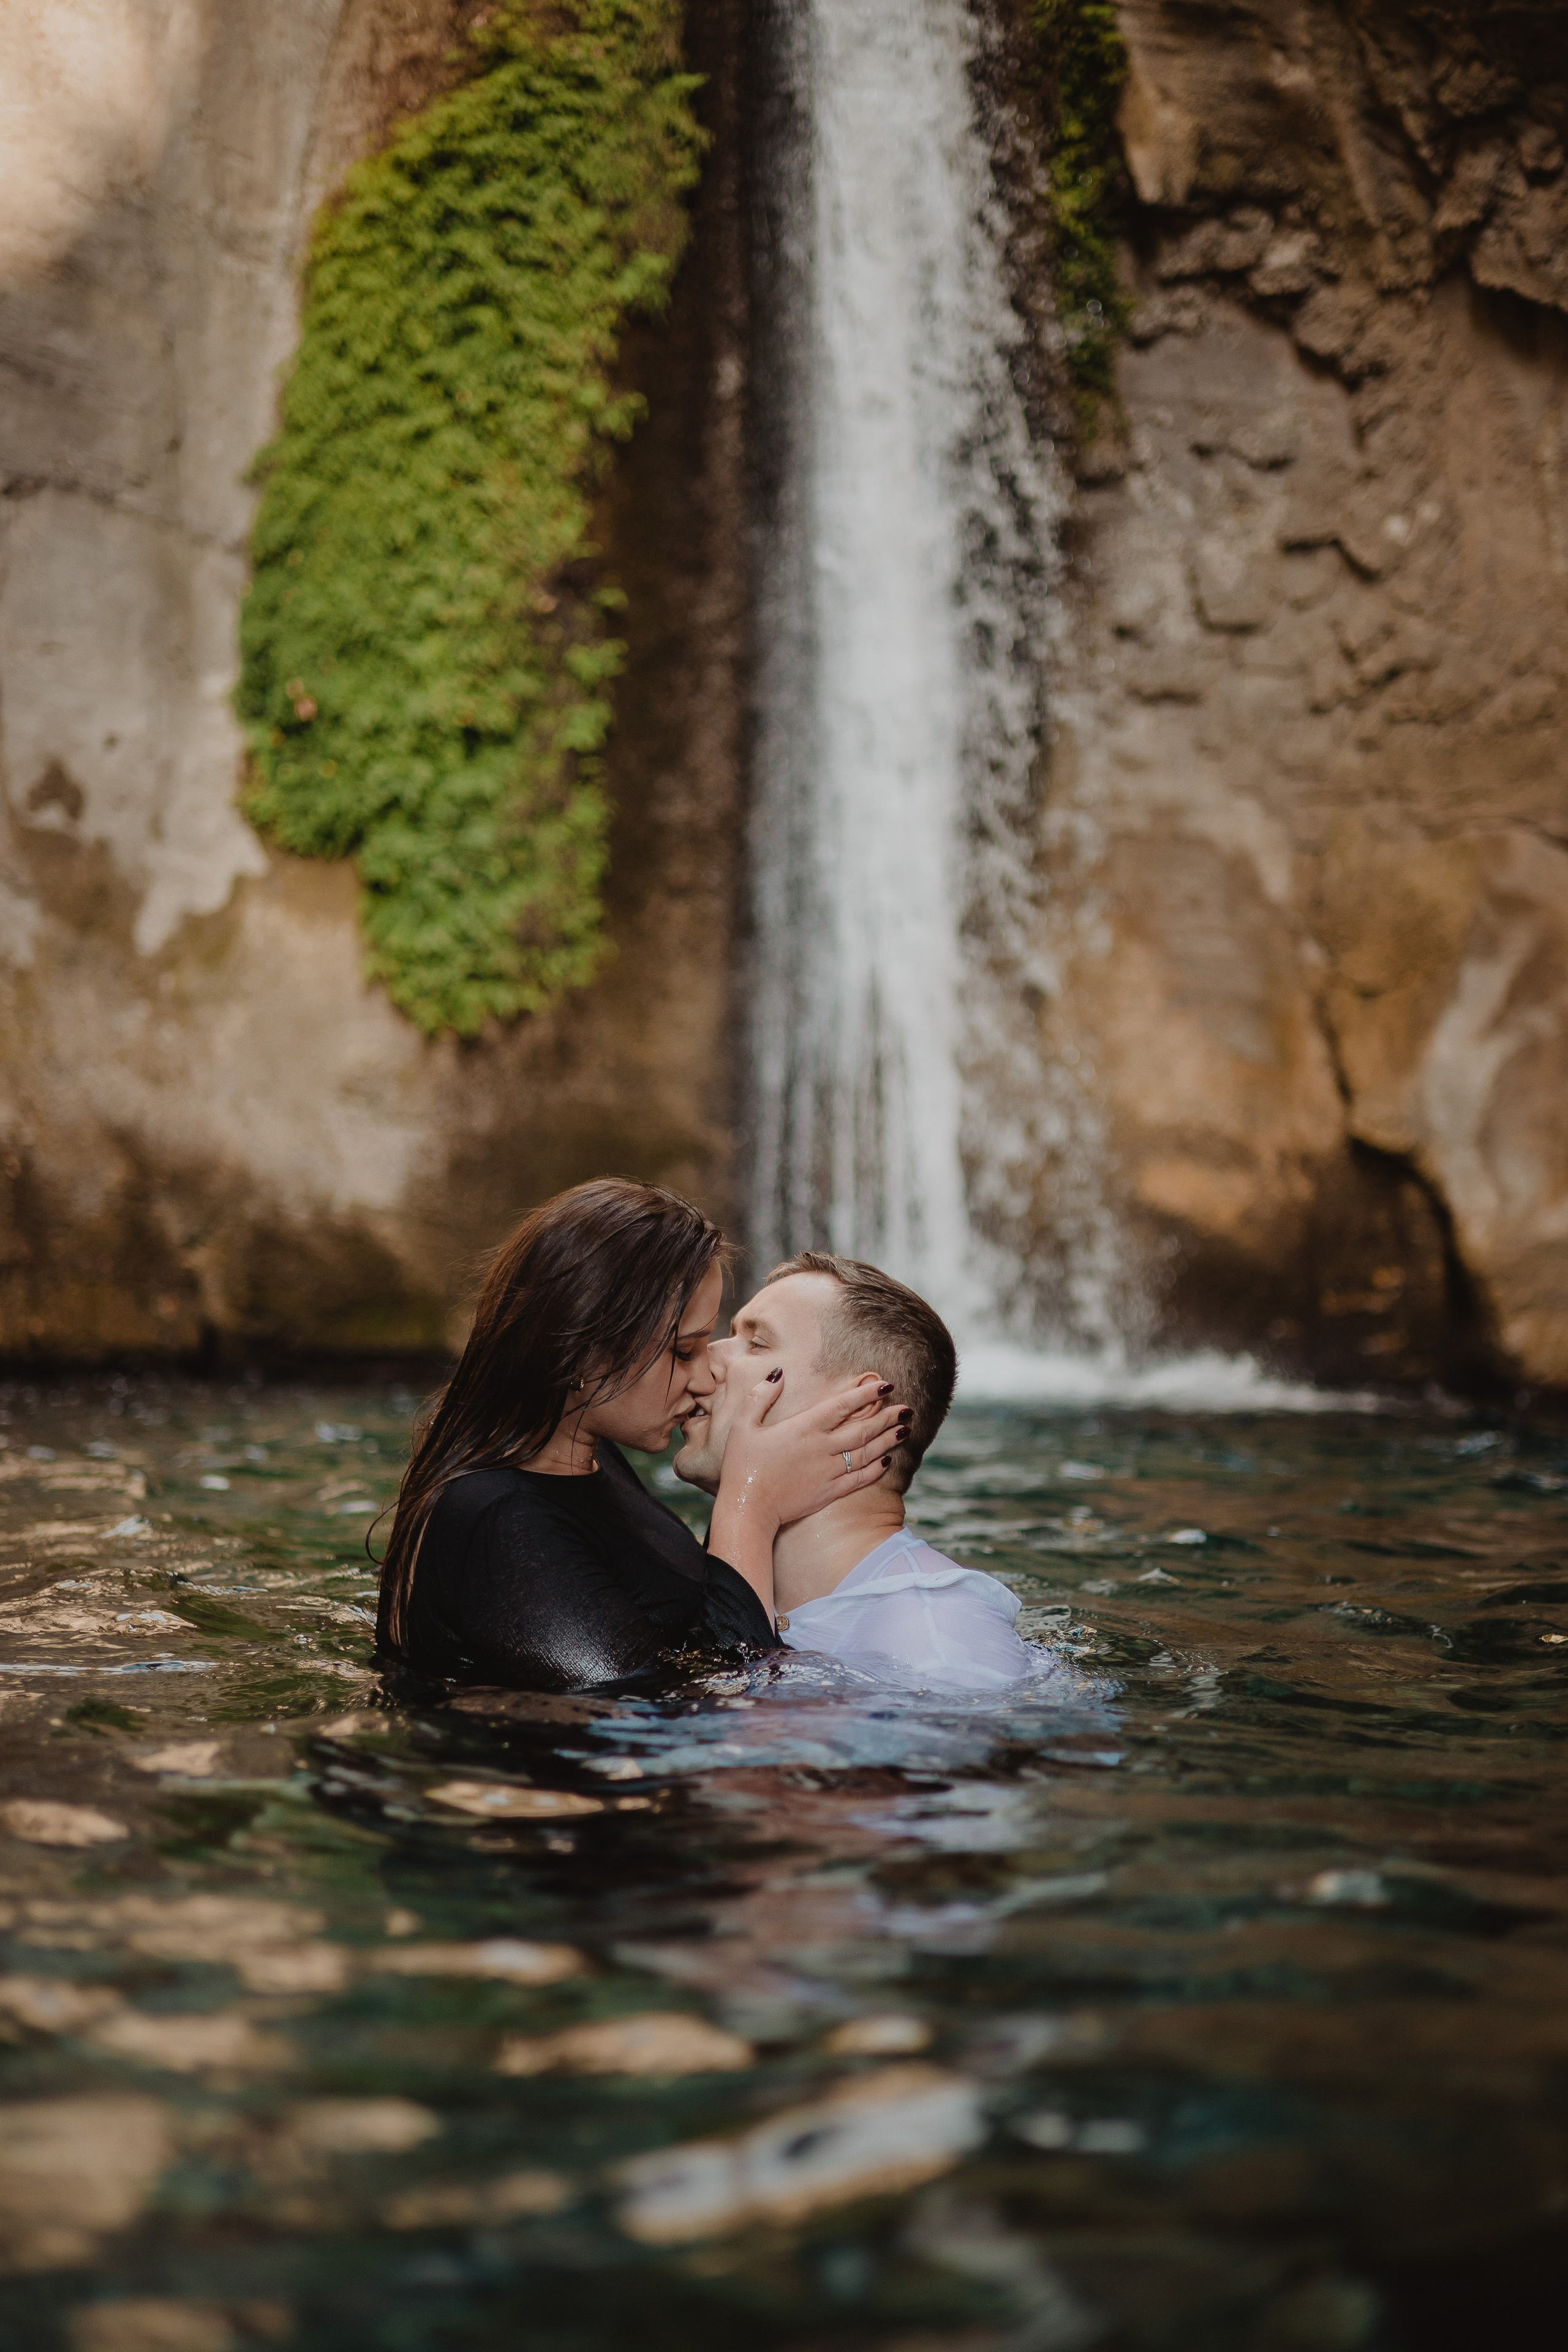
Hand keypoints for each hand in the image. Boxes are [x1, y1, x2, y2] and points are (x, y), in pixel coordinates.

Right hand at [704, 1372, 908, 1619]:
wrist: (747, 1509)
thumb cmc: (741, 1466)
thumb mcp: (743, 1424)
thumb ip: (761, 1396)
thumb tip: (778, 1373)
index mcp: (803, 1427)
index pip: (843, 1405)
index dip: (867, 1394)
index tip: (886, 1386)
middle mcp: (821, 1448)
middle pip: (862, 1429)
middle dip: (887, 1417)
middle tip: (906, 1409)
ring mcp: (828, 1472)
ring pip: (866, 1453)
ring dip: (887, 1441)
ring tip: (905, 1430)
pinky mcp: (829, 1493)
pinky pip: (859, 1479)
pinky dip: (875, 1470)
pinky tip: (887, 1462)